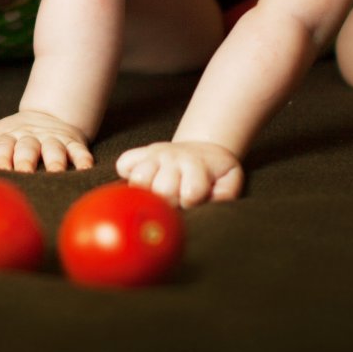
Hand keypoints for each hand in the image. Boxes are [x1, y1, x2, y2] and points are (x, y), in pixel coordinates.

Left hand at [0, 110, 92, 171]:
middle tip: (24, 172)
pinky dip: (83, 158)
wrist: (48, 117)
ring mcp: (52, 139)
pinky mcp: (72, 142)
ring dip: (55, 159)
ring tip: (56, 172)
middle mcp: (30, 137)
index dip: (1, 156)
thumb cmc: (14, 136)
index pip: (2, 145)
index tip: (0, 170)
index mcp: (9, 137)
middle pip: (27, 147)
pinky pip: (79, 150)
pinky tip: (85, 169)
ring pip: (54, 148)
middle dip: (25, 159)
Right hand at [115, 140, 244, 207]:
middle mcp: (173, 158)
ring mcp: (154, 155)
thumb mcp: (229, 179)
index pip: (191, 191)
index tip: (193, 203)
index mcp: (197, 166)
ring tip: (158, 196)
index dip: (192, 203)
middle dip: (170, 202)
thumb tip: (211, 203)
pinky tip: (144, 182)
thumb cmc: (215, 171)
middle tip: (175, 203)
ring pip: (140, 178)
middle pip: (163, 189)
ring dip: (148, 192)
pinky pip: (123, 164)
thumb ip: (225, 193)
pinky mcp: (140, 153)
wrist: (202, 148)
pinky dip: (127, 175)